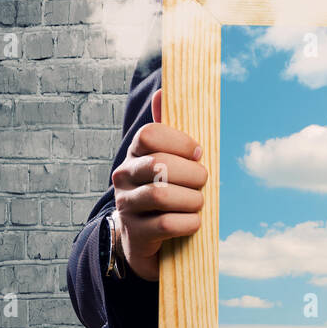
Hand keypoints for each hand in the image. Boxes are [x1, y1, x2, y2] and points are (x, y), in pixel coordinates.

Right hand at [110, 87, 206, 281]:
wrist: (145, 237)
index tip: (198, 153)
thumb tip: (163, 90)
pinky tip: (194, 222)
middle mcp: (123, 176)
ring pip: (162, 195)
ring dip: (192, 199)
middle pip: (160, 164)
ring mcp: (126, 205)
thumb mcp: (167, 159)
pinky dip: (189, 223)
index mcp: (134, 153)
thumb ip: (168, 129)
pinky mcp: (135, 232)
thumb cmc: (165, 189)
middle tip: (203, 181)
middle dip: (193, 173)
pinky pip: (167, 223)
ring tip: (198, 202)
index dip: (181, 142)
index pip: (150, 134)